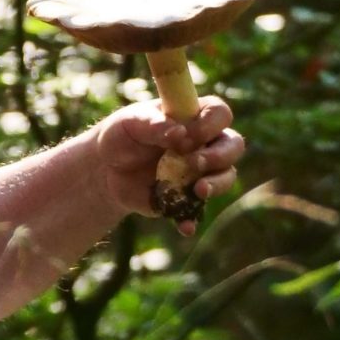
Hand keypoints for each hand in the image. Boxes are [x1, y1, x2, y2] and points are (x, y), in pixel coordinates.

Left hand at [93, 98, 246, 235]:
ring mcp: (199, 172)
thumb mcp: (129, 123)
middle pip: (233, 145)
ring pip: (226, 177)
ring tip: (198, 190)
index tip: (186, 136)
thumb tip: (179, 132)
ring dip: (217, 185)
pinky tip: (185, 226)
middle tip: (194, 162)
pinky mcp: (187, 197)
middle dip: (220, 155)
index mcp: (193, 117)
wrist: (106, 168)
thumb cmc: (122, 135)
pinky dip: (193, 219)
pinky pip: (198, 211)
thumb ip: (152, 124)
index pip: (219, 113)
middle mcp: (204, 143)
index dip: (210, 124)